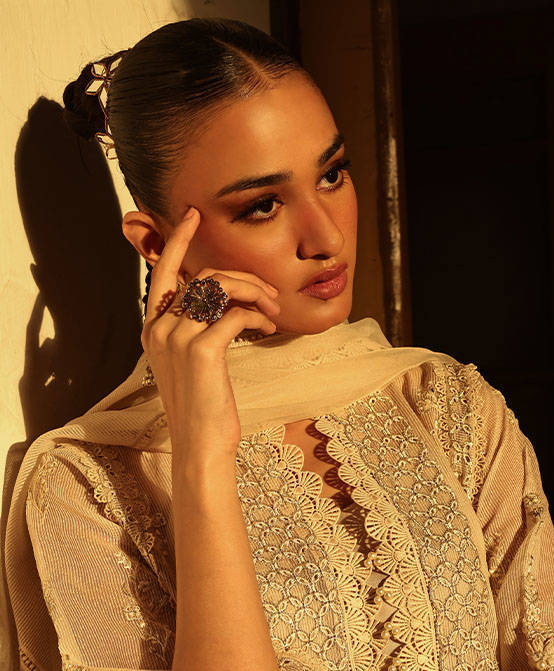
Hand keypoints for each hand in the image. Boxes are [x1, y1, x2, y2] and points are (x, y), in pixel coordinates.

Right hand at [142, 205, 281, 460]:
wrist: (201, 443)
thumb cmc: (203, 406)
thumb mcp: (192, 361)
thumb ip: (196, 326)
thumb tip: (221, 298)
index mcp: (153, 328)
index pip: (162, 272)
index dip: (178, 241)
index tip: (193, 215)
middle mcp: (160, 328)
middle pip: (204, 277)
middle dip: (243, 278)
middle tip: (269, 293)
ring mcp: (178, 338)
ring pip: (220, 289)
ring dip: (254, 293)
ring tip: (273, 310)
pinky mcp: (202, 351)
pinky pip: (235, 314)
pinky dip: (257, 316)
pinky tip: (269, 328)